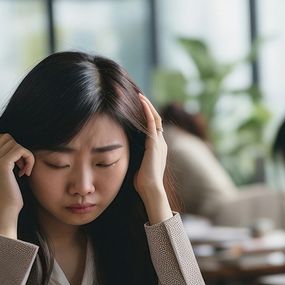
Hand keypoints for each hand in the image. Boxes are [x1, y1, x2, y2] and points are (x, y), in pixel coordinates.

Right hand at [0, 133, 33, 237]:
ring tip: (23, 170)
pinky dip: (29, 159)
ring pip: (15, 143)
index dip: (13, 147)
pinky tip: (25, 172)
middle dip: (19, 149)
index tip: (18, 164)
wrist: (6, 208)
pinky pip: (21, 150)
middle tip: (21, 166)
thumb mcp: (7, 175)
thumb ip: (7, 160)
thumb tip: (18, 148)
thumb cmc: (11, 195)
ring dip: (25, 155)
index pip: (0, 138)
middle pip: (7, 137)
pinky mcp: (2, 164)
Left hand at [135, 93, 172, 223]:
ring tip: (139, 95)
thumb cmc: (143, 183)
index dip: (146, 115)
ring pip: (155, 117)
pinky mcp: (155, 143)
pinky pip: (152, 122)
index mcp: (157, 148)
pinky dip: (147, 110)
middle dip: (147, 107)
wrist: (151, 190)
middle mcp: (161, 143)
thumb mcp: (138, 166)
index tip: (137, 106)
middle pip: (156, 119)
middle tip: (138, 95)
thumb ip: (135, 157)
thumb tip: (123, 155)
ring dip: (147, 105)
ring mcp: (159, 142)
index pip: (153, 127)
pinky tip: (141, 101)